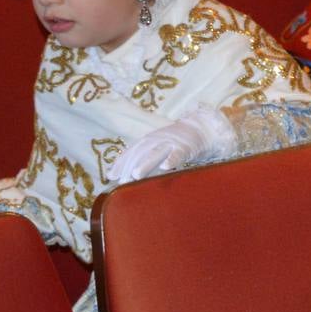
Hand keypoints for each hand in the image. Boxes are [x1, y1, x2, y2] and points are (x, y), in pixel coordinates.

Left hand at [107, 109, 232, 182]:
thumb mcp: (158, 148)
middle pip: (139, 153)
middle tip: (121, 181)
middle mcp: (155, 140)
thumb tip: (130, 175)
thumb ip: (146, 158)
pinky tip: (165, 167)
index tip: (110, 176)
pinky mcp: (185, 147)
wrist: (200, 129)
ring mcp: (170, 143)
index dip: (120, 163)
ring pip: (155, 153)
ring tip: (136, 175)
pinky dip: (172, 160)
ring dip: (145, 164)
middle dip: (129, 167)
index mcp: (147, 141)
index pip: (130, 152)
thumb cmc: (177, 143)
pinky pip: (177, 154)